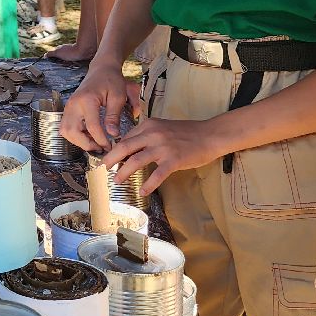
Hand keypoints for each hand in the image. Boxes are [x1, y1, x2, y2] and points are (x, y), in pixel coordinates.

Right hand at [61, 62, 142, 152]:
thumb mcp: (118, 97)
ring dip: (78, 140)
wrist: (102, 69)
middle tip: (100, 147)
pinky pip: (66, 127)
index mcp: (87, 100)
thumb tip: (113, 134)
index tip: (110, 146)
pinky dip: (76, 135)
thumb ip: (113, 116)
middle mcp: (73, 104)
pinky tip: (89, 135)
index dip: (100, 139)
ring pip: (65, 131)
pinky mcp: (68, 109)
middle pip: (71, 131)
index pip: (91, 126)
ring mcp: (69, 107)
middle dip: (85, 143)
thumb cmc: (111, 80)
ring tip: (95, 142)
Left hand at [102, 116, 226, 194]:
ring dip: (124, 172)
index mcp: (149, 125)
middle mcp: (153, 134)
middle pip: (124, 147)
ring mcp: (163, 147)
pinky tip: (142, 191)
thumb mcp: (163, 127)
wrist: (210, 135)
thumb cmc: (187, 132)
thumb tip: (130, 149)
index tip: (110, 159)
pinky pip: (157, 174)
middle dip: (111, 159)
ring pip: (136, 161)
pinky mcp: (174, 160)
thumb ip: (147, 135)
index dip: (116, 149)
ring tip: (118, 180)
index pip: (126, 137)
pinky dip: (148, 184)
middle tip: (104, 168)